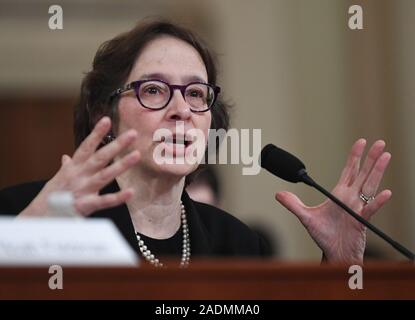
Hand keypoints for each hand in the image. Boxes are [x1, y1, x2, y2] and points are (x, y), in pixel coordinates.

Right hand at [19, 117, 139, 216]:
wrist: (38, 218)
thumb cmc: (51, 197)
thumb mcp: (57, 178)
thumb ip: (66, 167)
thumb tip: (66, 157)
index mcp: (73, 168)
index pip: (86, 146)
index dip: (96, 133)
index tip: (107, 119)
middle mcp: (79, 175)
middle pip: (100, 157)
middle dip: (116, 145)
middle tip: (132, 133)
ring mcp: (83, 190)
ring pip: (105, 175)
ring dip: (121, 165)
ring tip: (136, 155)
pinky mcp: (85, 205)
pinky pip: (104, 201)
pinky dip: (118, 197)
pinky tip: (131, 192)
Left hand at [275, 139, 391, 263]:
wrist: (333, 252)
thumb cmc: (324, 235)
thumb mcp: (306, 217)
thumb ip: (293, 204)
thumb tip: (279, 194)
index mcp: (339, 194)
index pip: (349, 171)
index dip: (355, 156)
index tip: (361, 142)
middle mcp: (351, 198)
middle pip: (363, 174)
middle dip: (371, 158)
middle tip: (380, 143)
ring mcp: (358, 208)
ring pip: (369, 186)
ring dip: (377, 172)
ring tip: (386, 157)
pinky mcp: (361, 221)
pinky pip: (370, 210)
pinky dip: (378, 202)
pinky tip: (385, 193)